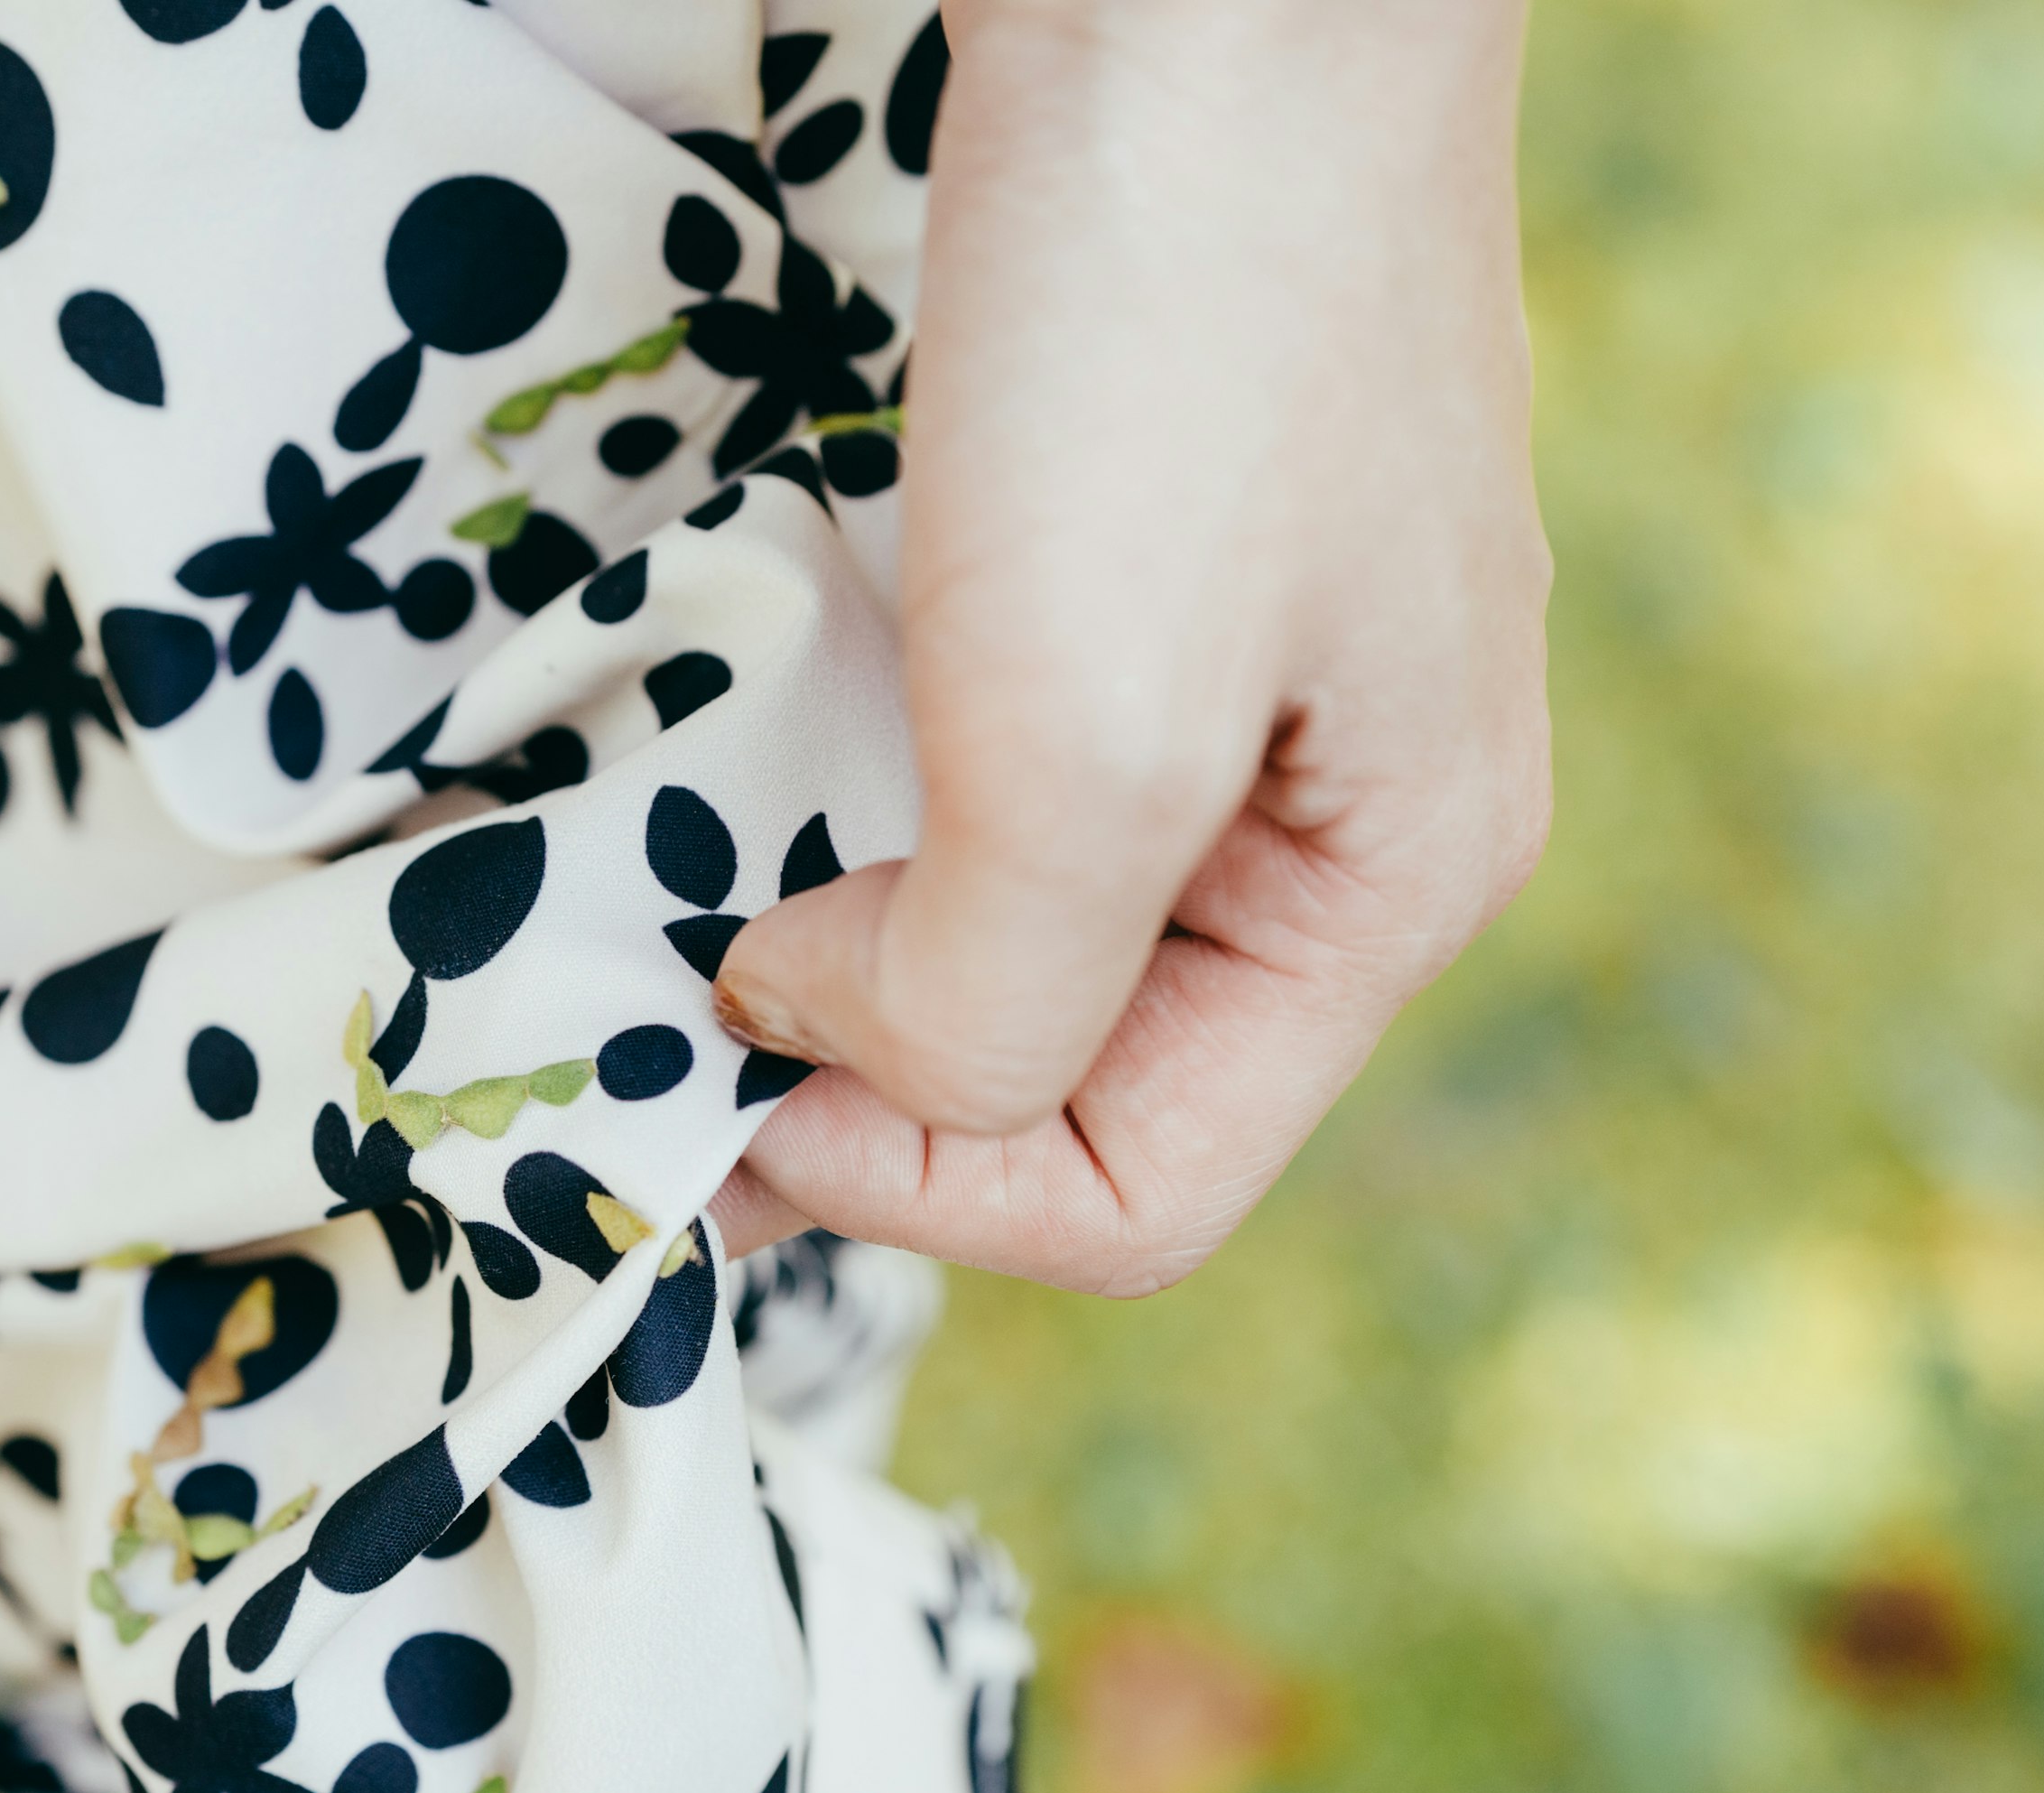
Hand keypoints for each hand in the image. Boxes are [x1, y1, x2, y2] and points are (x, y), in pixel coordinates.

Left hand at [707, 0, 1552, 1290]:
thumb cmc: (1181, 347)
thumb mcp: (1097, 747)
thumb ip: (987, 992)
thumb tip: (833, 1035)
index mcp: (1387, 891)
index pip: (1141, 1193)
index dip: (917, 1190)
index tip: (727, 1070)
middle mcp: (1329, 817)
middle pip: (1080, 1079)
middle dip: (871, 1094)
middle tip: (656, 1047)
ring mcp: (1234, 680)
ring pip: (1019, 930)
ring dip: (850, 962)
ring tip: (684, 933)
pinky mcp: (1137, 561)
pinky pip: (992, 776)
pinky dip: (865, 819)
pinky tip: (763, 781)